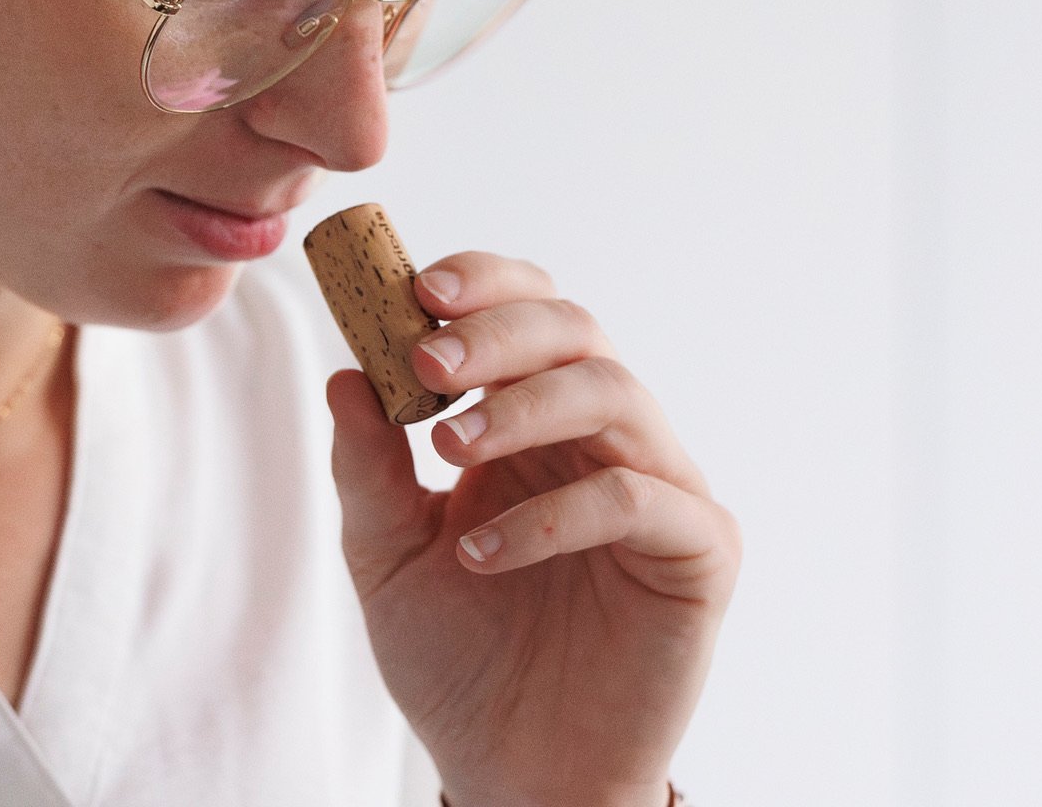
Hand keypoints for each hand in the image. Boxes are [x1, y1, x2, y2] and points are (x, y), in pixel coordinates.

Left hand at [323, 252, 739, 806]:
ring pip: (613, 392)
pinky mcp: (697, 552)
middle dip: (498, 331)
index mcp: (535, 421)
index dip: (481, 283)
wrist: (511, 773)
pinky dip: (553, 513)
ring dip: (524, 406)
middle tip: (428, 361)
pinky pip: (637, 498)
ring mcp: (660, 489)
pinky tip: (483, 552)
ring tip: (449, 450)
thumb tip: (344, 375)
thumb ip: (368, 469)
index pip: (527, 311)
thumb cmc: (460, 661)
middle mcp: (603, 438)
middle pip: (574, 330)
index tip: (413, 288)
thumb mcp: (387, 556)